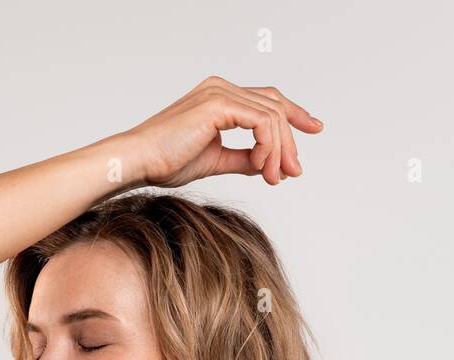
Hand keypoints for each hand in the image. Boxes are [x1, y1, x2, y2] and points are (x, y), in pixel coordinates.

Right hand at [122, 75, 322, 187]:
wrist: (139, 161)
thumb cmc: (165, 161)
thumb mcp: (215, 160)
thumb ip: (243, 158)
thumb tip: (267, 165)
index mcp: (219, 97)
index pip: (266, 100)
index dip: (293, 115)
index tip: (313, 130)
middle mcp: (221, 88)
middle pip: (275, 106)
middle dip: (291, 140)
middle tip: (295, 171)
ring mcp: (220, 92)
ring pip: (272, 116)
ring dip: (280, 150)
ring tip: (276, 177)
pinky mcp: (218, 104)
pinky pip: (262, 122)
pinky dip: (268, 146)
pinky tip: (263, 168)